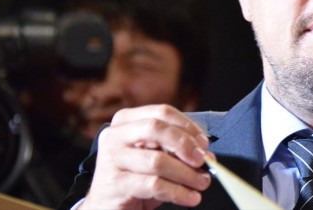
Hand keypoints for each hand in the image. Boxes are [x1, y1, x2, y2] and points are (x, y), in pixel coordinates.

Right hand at [80, 104, 212, 209]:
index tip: (204, 143)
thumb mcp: (154, 156)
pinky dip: (178, 192)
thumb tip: (205, 153)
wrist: (106, 207)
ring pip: (157, 160)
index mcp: (126, 120)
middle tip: (202, 160)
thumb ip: (176, 150)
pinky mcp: (114, 184)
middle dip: (184, 144)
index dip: (187, 126)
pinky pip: (154, 185)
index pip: (162, 112)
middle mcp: (115, 135)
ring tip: (202, 182)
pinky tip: (190, 197)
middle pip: (156, 128)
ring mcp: (111, 159)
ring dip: (186, 173)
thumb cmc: (134, 178)